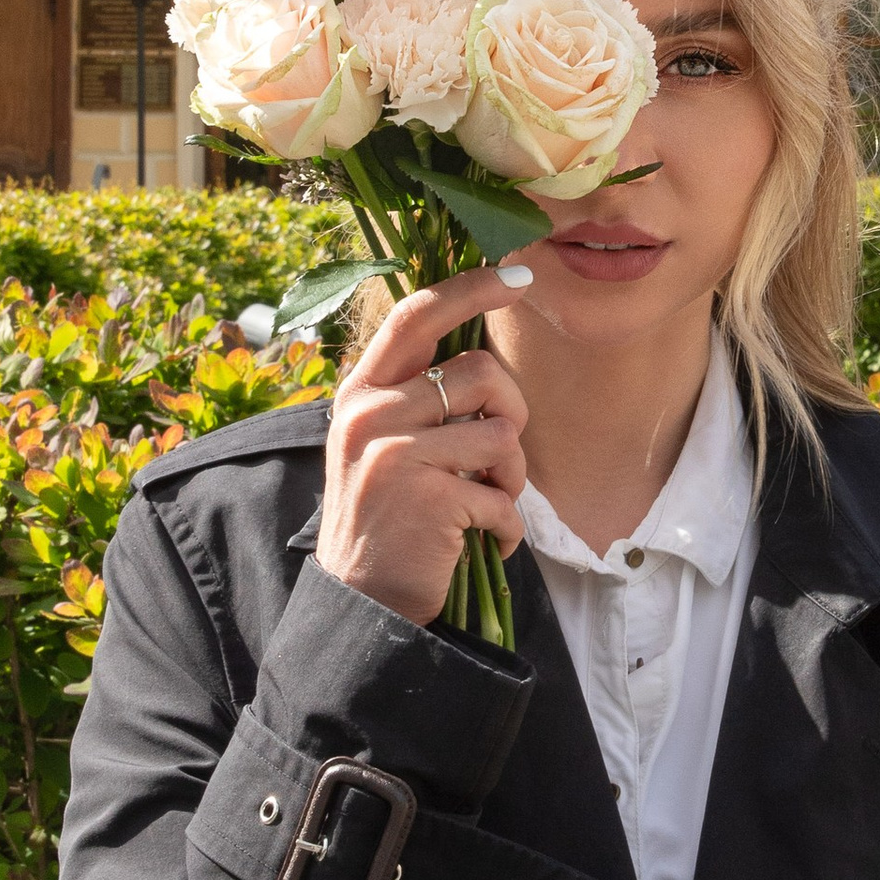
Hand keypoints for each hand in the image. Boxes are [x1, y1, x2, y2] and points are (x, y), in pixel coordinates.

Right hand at [316, 267, 530, 629]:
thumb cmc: (389, 519)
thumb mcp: (383, 444)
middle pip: (481, 372)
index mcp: (361, 392)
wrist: (363, 604)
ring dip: (509, 479)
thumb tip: (484, 354)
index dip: (471, 288)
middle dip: (511, 412)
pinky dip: (507, 526)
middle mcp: (370, 414)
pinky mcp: (426, 497)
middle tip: (497, 456)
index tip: (518, 275)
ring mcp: (394, 454)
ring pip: (501, 434)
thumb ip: (419, 398)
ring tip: (482, 506)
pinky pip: (503, 496)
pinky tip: (482, 541)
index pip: (416, 315)